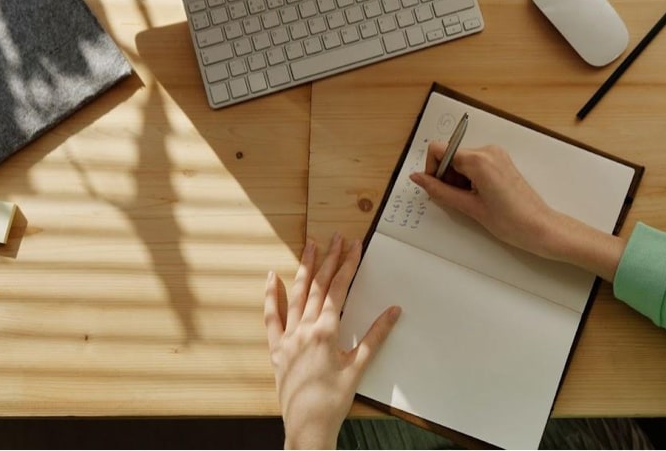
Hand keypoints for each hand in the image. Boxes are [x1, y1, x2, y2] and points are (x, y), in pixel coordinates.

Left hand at [264, 233, 400, 449]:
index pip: (338, 289)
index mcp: (325, 331)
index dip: (347, 264)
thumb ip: (375, 336)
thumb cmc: (334, 400)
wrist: (307, 426)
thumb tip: (394, 311)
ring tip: (310, 245)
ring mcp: (287, 338)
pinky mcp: (276, 349)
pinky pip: (271, 317)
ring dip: (305, 268)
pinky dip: (271, 296)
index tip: (354, 245)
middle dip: (329, 259)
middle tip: (337, 237)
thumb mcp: (358, 367)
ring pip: (296, 294)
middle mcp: (304, 329)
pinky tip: (273, 277)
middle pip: (318, 286)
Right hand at [412, 142, 627, 281]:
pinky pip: (475, 164)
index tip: (436, 188)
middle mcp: (488, 150)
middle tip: (456, 201)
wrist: (540, 228)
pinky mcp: (501, 161)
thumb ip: (439, 191)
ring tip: (470, 202)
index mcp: (479, 159)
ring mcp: (496, 154)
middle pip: (450, 155)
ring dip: (458, 179)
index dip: (432, 169)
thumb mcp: (469, 207)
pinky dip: (469, 178)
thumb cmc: (510, 221)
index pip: (439, 149)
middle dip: (446, 177)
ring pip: (461, 160)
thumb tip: (417, 178)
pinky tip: (478, 197)